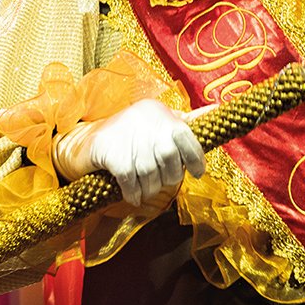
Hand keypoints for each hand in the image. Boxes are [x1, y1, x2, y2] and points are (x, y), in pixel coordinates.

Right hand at [53, 98, 205, 206]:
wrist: (87, 140)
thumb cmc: (130, 131)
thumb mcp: (157, 119)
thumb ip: (185, 119)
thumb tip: (217, 107)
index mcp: (161, 114)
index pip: (187, 138)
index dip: (195, 160)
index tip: (195, 173)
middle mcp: (146, 124)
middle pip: (170, 161)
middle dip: (169, 177)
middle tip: (161, 182)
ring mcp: (129, 140)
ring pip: (150, 174)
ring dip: (150, 189)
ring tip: (145, 191)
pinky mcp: (112, 155)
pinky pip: (130, 181)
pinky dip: (134, 193)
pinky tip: (133, 197)